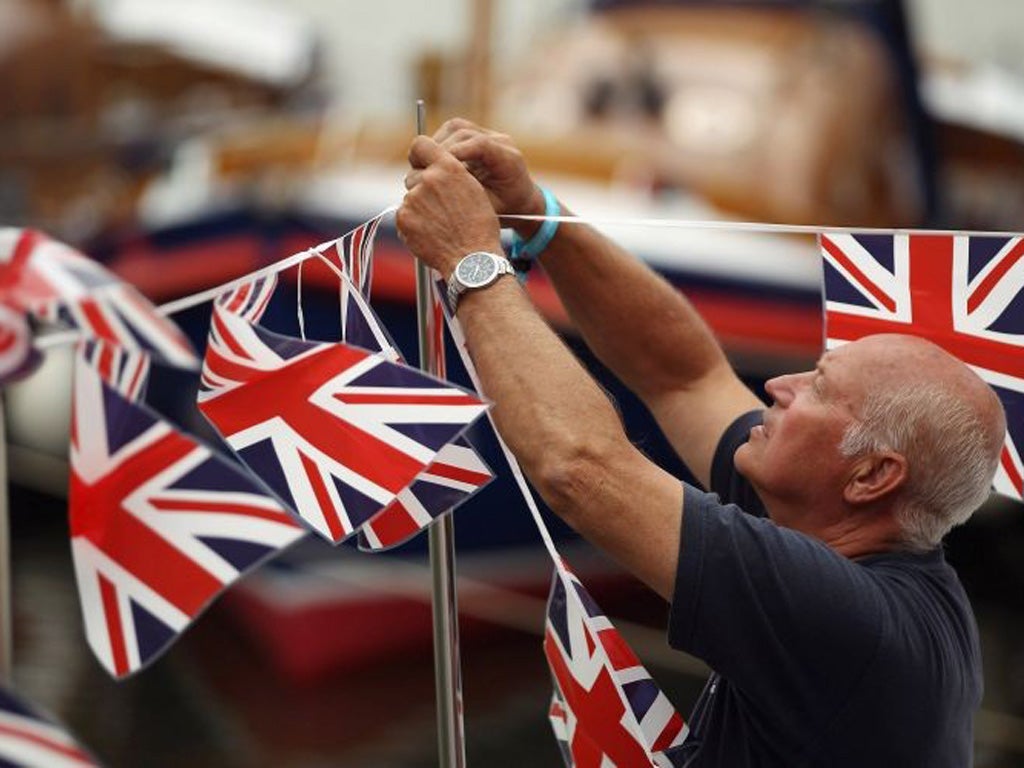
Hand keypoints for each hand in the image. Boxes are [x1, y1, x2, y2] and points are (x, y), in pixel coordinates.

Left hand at [397, 137, 502, 277]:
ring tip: (439, 224)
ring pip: (410, 198)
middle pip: (413, 175)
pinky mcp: (403, 218)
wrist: (472, 258)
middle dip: (422, 188)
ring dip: (419, 208)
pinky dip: (413, 224)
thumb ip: (451, 174)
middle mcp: (428, 179)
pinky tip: (430, 234)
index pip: (420, 144)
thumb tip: (434, 170)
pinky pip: (404, 215)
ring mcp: (413, 199)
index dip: (420, 154)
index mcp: (449, 167)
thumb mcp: (473, 189)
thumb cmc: (479, 227)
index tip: (422, 163)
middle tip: (438, 207)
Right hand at [433, 118, 543, 233]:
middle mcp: (501, 141)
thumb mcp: (489, 210)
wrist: (521, 200)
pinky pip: (452, 130)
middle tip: (422, 169)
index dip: (454, 154)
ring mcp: (490, 134)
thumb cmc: (505, 210)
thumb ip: (468, 198)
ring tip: (424, 165)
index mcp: (509, 160)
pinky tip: (432, 161)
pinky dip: (438, 143)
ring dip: (435, 145)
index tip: (436, 170)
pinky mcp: (477, 134)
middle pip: (462, 133)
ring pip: (455, 128)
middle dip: (439, 150)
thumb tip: (435, 189)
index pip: (480, 145)